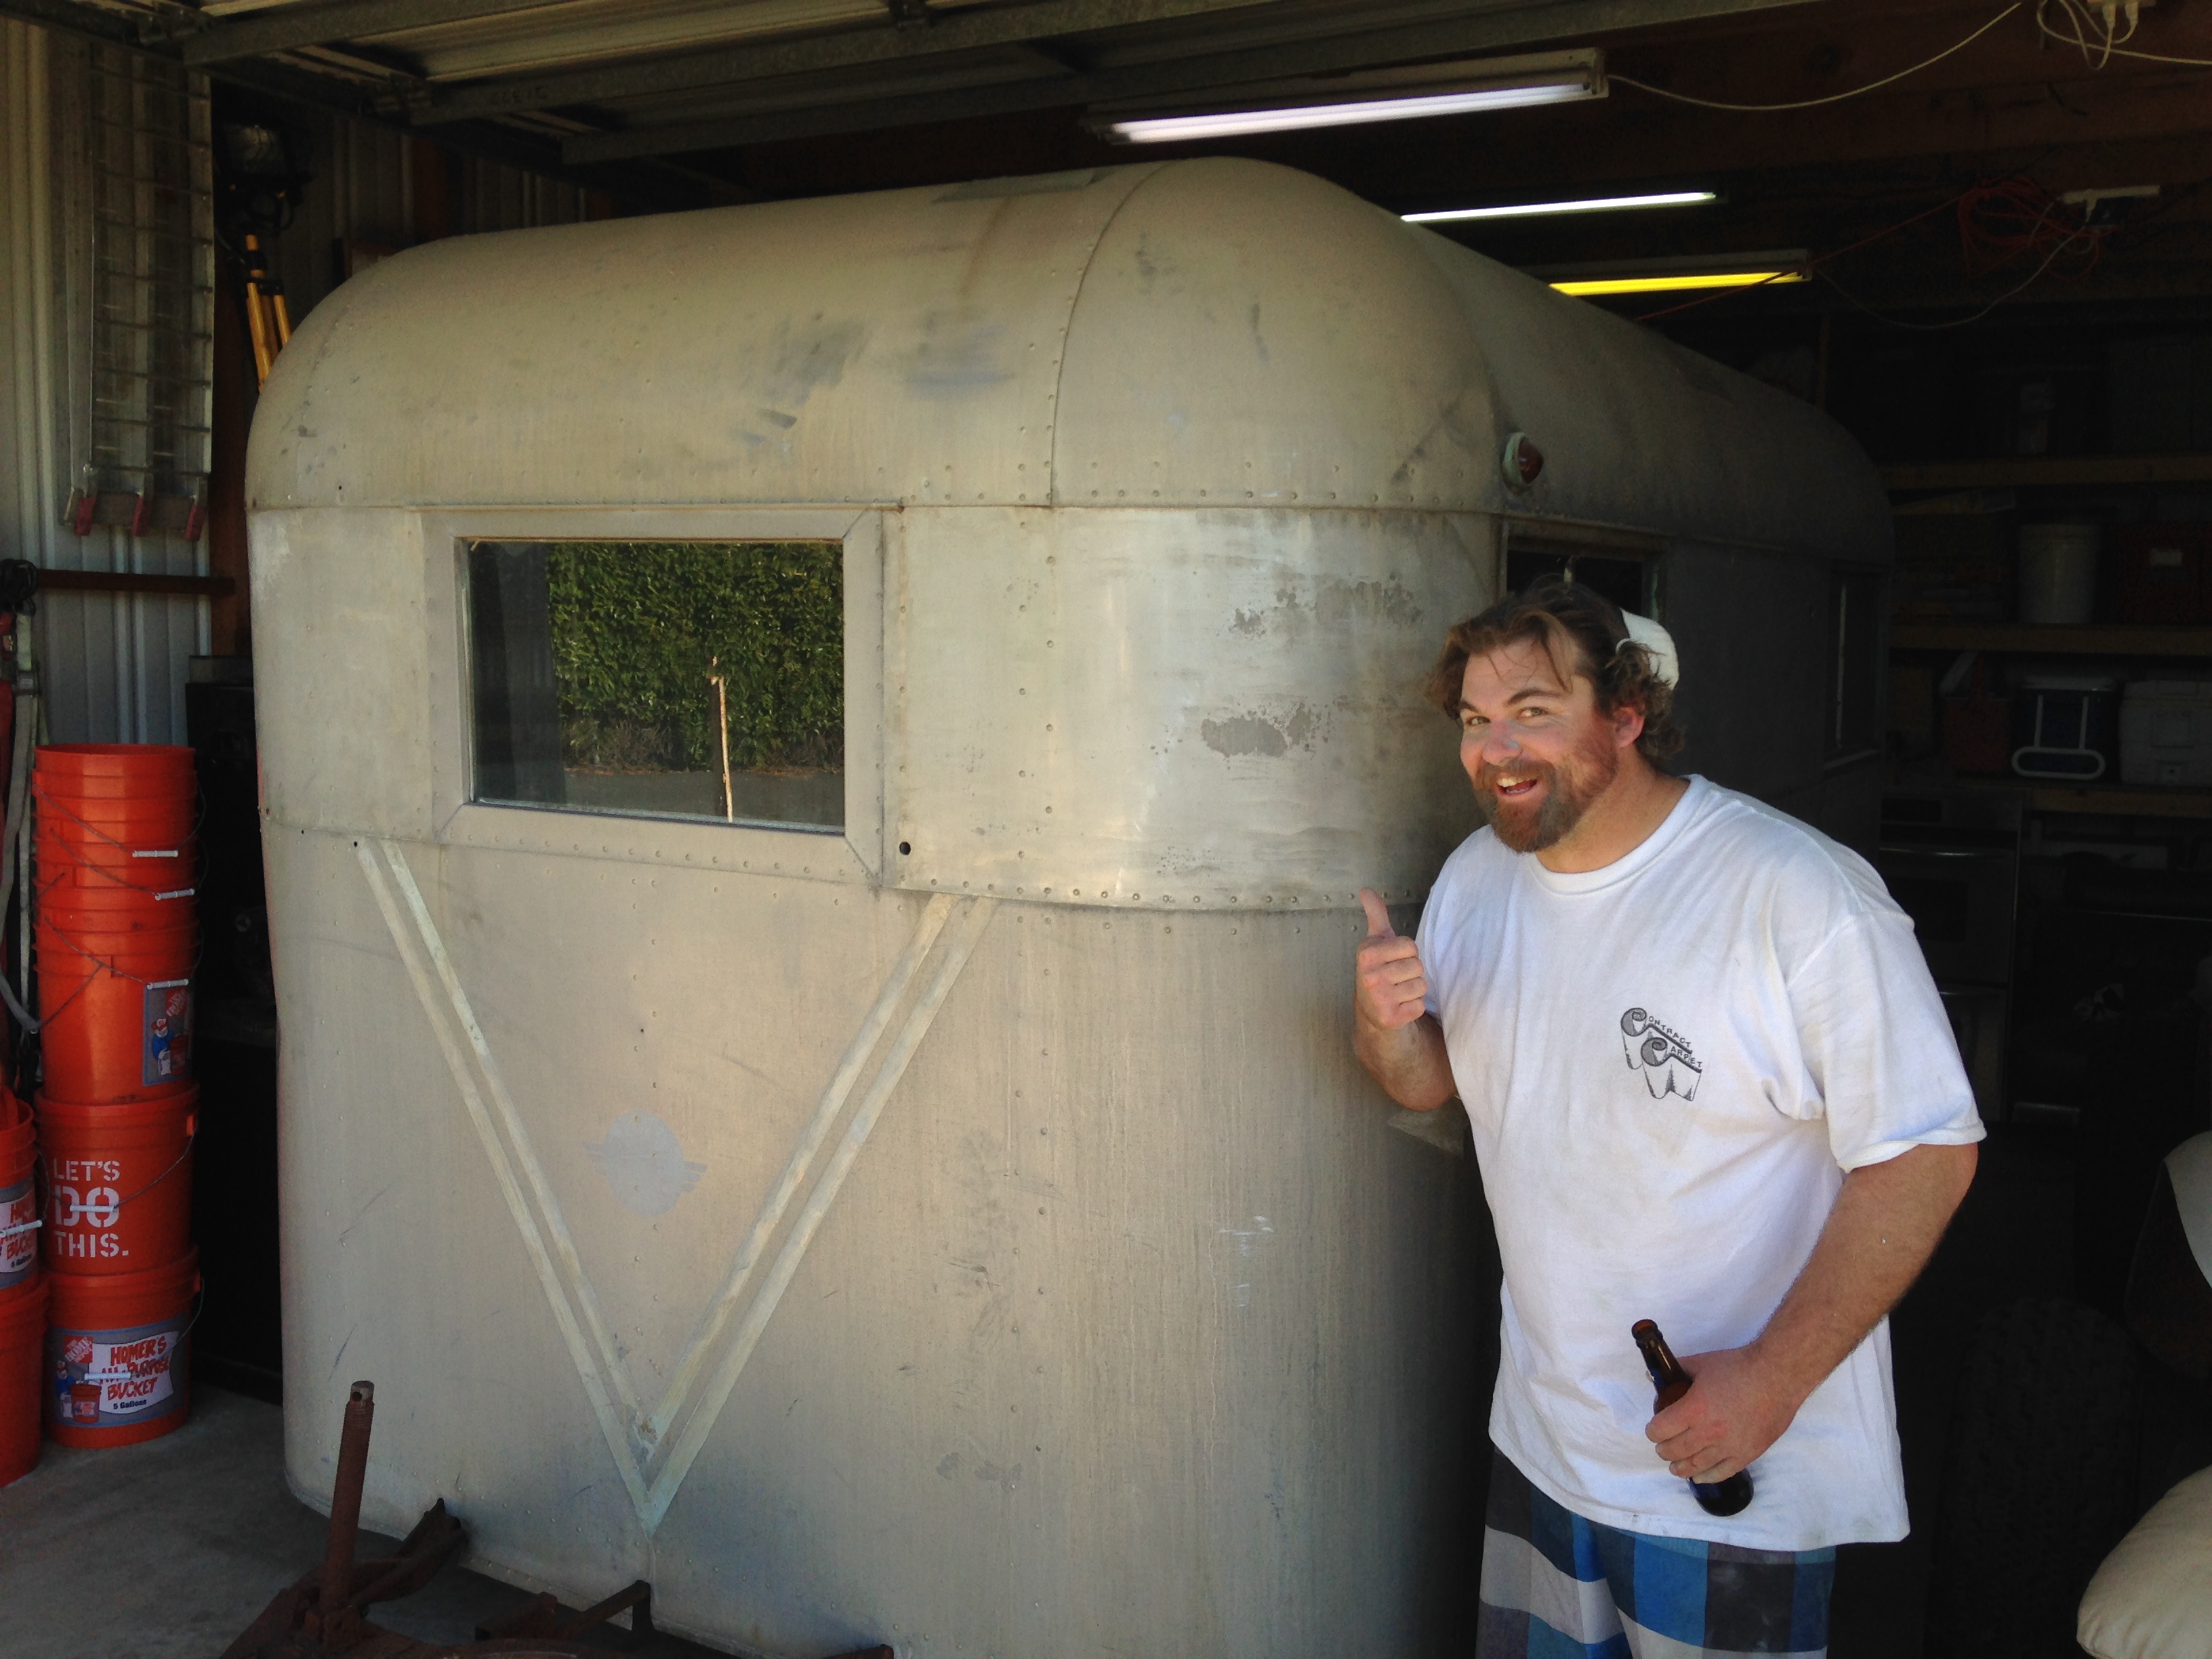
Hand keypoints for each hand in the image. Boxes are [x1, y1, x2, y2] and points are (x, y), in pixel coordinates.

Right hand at [1355, 888, 1428, 1031]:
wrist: (1370, 1010)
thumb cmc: (1377, 970)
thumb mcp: (1375, 942)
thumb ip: (1375, 914)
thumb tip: (1365, 889)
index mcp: (1367, 954)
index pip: (1410, 946)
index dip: (1406, 953)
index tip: (1393, 960)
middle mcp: (1370, 976)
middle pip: (1418, 966)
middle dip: (1411, 972)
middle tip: (1395, 978)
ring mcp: (1379, 998)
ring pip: (1421, 986)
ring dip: (1413, 990)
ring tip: (1398, 991)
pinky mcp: (1391, 1017)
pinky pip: (1420, 1006)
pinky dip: (1413, 1007)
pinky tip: (1399, 1006)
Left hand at [1645, 1346, 1802, 1483]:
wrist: (1777, 1376)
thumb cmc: (1738, 1367)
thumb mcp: (1702, 1363)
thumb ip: (1678, 1370)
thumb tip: (1660, 1373)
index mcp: (1693, 1410)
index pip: (1660, 1430)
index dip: (1652, 1430)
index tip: (1654, 1429)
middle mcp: (1708, 1433)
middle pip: (1674, 1451)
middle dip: (1663, 1449)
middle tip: (1663, 1445)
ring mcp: (1729, 1447)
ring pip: (1695, 1467)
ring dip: (1680, 1467)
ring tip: (1676, 1465)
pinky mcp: (1747, 1454)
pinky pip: (1722, 1473)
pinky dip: (1707, 1477)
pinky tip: (1699, 1476)